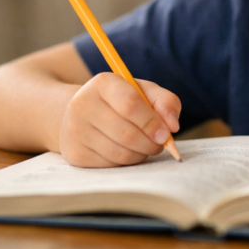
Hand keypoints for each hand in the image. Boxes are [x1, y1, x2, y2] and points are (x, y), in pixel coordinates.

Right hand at [58, 73, 180, 167]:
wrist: (82, 114)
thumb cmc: (120, 101)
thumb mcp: (143, 92)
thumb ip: (165, 102)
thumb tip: (173, 126)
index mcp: (103, 83)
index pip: (130, 104)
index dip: (151, 122)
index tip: (166, 133)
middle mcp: (83, 105)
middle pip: (126, 133)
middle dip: (150, 143)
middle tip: (161, 143)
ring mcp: (75, 130)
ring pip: (120, 152)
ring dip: (141, 154)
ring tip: (146, 146)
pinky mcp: (75, 153)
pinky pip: (111, 164)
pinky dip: (127, 161)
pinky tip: (128, 151)